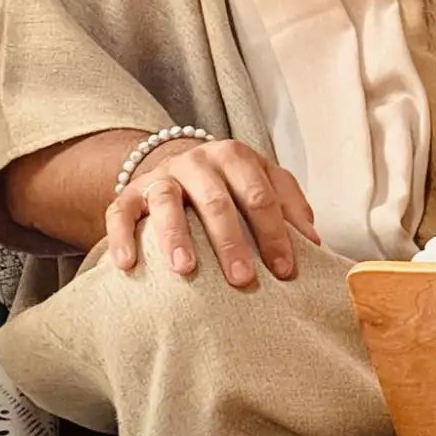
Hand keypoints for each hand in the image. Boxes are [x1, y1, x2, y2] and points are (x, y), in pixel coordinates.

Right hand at [106, 138, 319, 288]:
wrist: (174, 164)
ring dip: (176, 235)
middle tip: (242, 278)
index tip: (284, 271)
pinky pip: (120, 212)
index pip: (260, 195)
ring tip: (185, 269)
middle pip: (217, 199)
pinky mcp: (129, 193)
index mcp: (237, 157)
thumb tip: (315, 244)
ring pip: (167, 200)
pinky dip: (122, 236)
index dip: (274, 233)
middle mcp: (198, 161)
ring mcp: (162, 175)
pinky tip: (129, 265)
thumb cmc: (229, 185)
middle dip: (231, 240)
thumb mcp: (262, 184)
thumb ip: (288, 207)